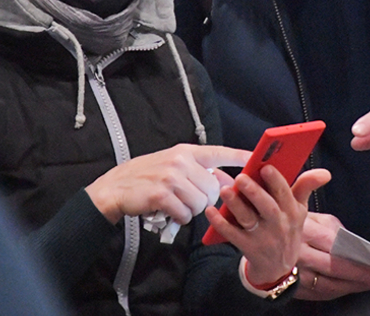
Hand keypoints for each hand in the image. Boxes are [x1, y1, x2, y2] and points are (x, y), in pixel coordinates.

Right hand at [85, 144, 247, 223]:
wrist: (115, 188)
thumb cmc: (146, 178)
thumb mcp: (172, 166)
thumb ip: (198, 171)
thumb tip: (227, 179)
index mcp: (185, 152)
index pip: (218, 152)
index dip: (238, 156)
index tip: (254, 157)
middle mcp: (180, 161)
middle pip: (212, 188)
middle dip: (204, 200)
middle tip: (187, 200)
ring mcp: (170, 177)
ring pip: (200, 203)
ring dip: (190, 210)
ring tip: (176, 205)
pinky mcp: (161, 195)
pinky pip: (184, 214)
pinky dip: (178, 218)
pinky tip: (168, 212)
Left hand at [204, 166, 330, 286]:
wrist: (279, 267)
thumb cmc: (287, 230)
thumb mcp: (300, 210)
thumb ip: (306, 187)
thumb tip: (325, 173)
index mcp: (292, 212)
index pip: (286, 194)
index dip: (277, 181)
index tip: (266, 167)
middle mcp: (278, 225)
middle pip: (267, 207)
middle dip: (254, 192)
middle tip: (241, 177)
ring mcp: (262, 238)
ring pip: (248, 220)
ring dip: (236, 205)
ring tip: (225, 190)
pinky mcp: (247, 247)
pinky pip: (232, 235)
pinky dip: (220, 223)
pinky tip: (211, 211)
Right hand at [293, 212, 369, 300]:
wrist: (257, 237)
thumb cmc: (286, 222)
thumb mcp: (307, 211)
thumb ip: (331, 224)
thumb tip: (352, 242)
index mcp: (304, 231)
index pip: (336, 248)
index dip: (357, 259)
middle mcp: (298, 253)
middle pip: (334, 270)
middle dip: (359, 277)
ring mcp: (294, 272)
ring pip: (327, 286)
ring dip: (350, 288)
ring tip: (365, 285)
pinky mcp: (290, 285)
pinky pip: (317, 294)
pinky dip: (334, 293)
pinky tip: (345, 289)